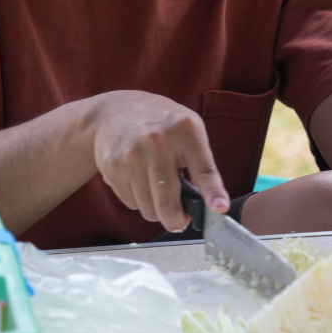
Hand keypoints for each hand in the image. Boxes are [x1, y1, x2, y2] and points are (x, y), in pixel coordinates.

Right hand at [89, 90, 229, 231]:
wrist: (114, 110)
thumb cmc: (159, 123)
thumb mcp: (188, 130)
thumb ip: (200, 163)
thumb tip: (207, 204)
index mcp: (184, 130)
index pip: (203, 169)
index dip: (212, 192)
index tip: (219, 209)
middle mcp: (157, 141)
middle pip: (168, 202)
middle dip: (176, 221)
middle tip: (178, 222)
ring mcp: (131, 155)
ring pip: (149, 209)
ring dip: (156, 209)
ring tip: (156, 188)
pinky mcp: (112, 167)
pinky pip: (131, 203)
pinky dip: (138, 200)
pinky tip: (138, 179)